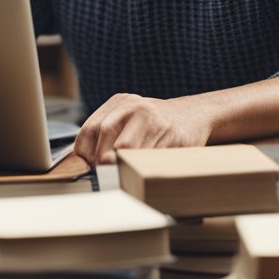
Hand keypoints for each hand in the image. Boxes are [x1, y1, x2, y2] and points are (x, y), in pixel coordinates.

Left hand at [72, 93, 211, 165]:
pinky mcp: (171, 134)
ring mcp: (153, 118)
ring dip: (121, 166)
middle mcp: (134, 106)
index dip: (86, 153)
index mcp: (119, 102)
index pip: (90, 128)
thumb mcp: (129, 120)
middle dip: (102, 161)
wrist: (194, 115)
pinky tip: (142, 172)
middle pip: (105, 135)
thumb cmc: (156, 124)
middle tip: (105, 176)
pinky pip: (149, 157)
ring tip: (123, 176)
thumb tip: (84, 160)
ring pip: (126, 148)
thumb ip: (107, 135)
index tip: (90, 168)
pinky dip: (141, 169)